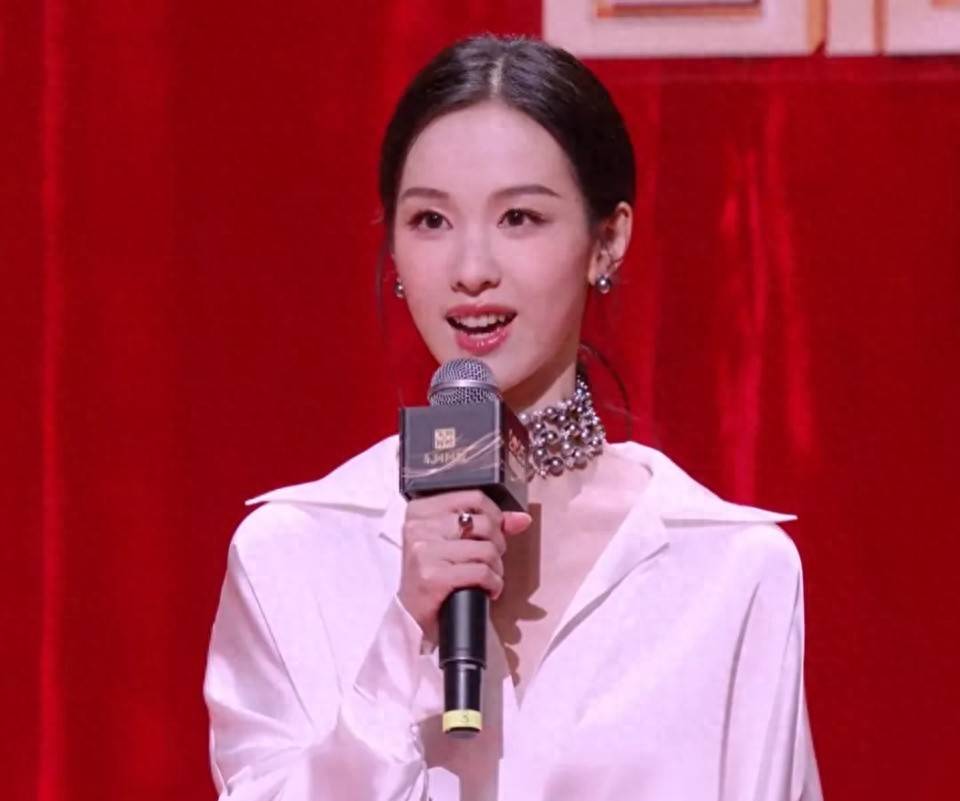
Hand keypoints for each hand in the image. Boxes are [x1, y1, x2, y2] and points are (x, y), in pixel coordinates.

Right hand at [397, 490, 531, 643]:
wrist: (413, 616)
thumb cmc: (433, 575)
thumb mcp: (453, 542)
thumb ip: (487, 524)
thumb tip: (521, 519)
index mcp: (420, 511)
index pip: (473, 497)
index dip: (494, 515)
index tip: (495, 531)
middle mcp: (419, 527)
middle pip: (483, 523)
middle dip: (497, 545)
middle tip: (491, 559)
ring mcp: (424, 551)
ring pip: (486, 549)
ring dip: (496, 568)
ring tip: (488, 576)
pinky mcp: (432, 577)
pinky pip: (481, 572)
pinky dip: (493, 584)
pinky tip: (487, 590)